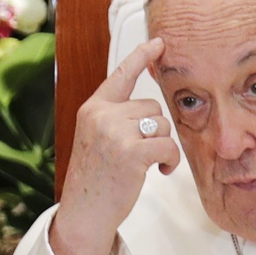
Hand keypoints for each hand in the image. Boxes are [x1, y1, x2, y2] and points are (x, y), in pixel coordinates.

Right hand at [51, 36, 180, 254]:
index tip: (159, 43)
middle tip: (148, 153)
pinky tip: (161, 172)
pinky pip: (168, 145)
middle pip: (152, 106)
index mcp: (92, 109)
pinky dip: (171, 160)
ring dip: (165, 146)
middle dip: (158, 130)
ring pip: (163, 124)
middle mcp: (102, 115)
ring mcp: (116, 132)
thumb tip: (151, 112)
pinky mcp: (132, 152)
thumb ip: (115, 120)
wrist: (84, 212)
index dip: (141, 57)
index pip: (120, 75)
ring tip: (153, 165)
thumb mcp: (96, 140)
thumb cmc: (94, 180)